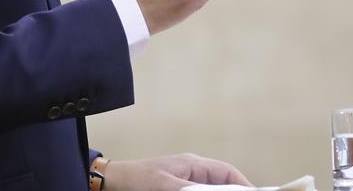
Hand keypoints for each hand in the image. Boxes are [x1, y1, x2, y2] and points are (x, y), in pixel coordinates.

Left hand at [107, 153, 250, 190]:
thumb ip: (190, 190)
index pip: (227, 173)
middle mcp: (192, 174)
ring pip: (209, 190)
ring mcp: (184, 184)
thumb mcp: (165, 186)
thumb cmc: (134, 180)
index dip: (243, 185)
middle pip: (221, 184)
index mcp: (193, 164)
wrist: (109, 184)